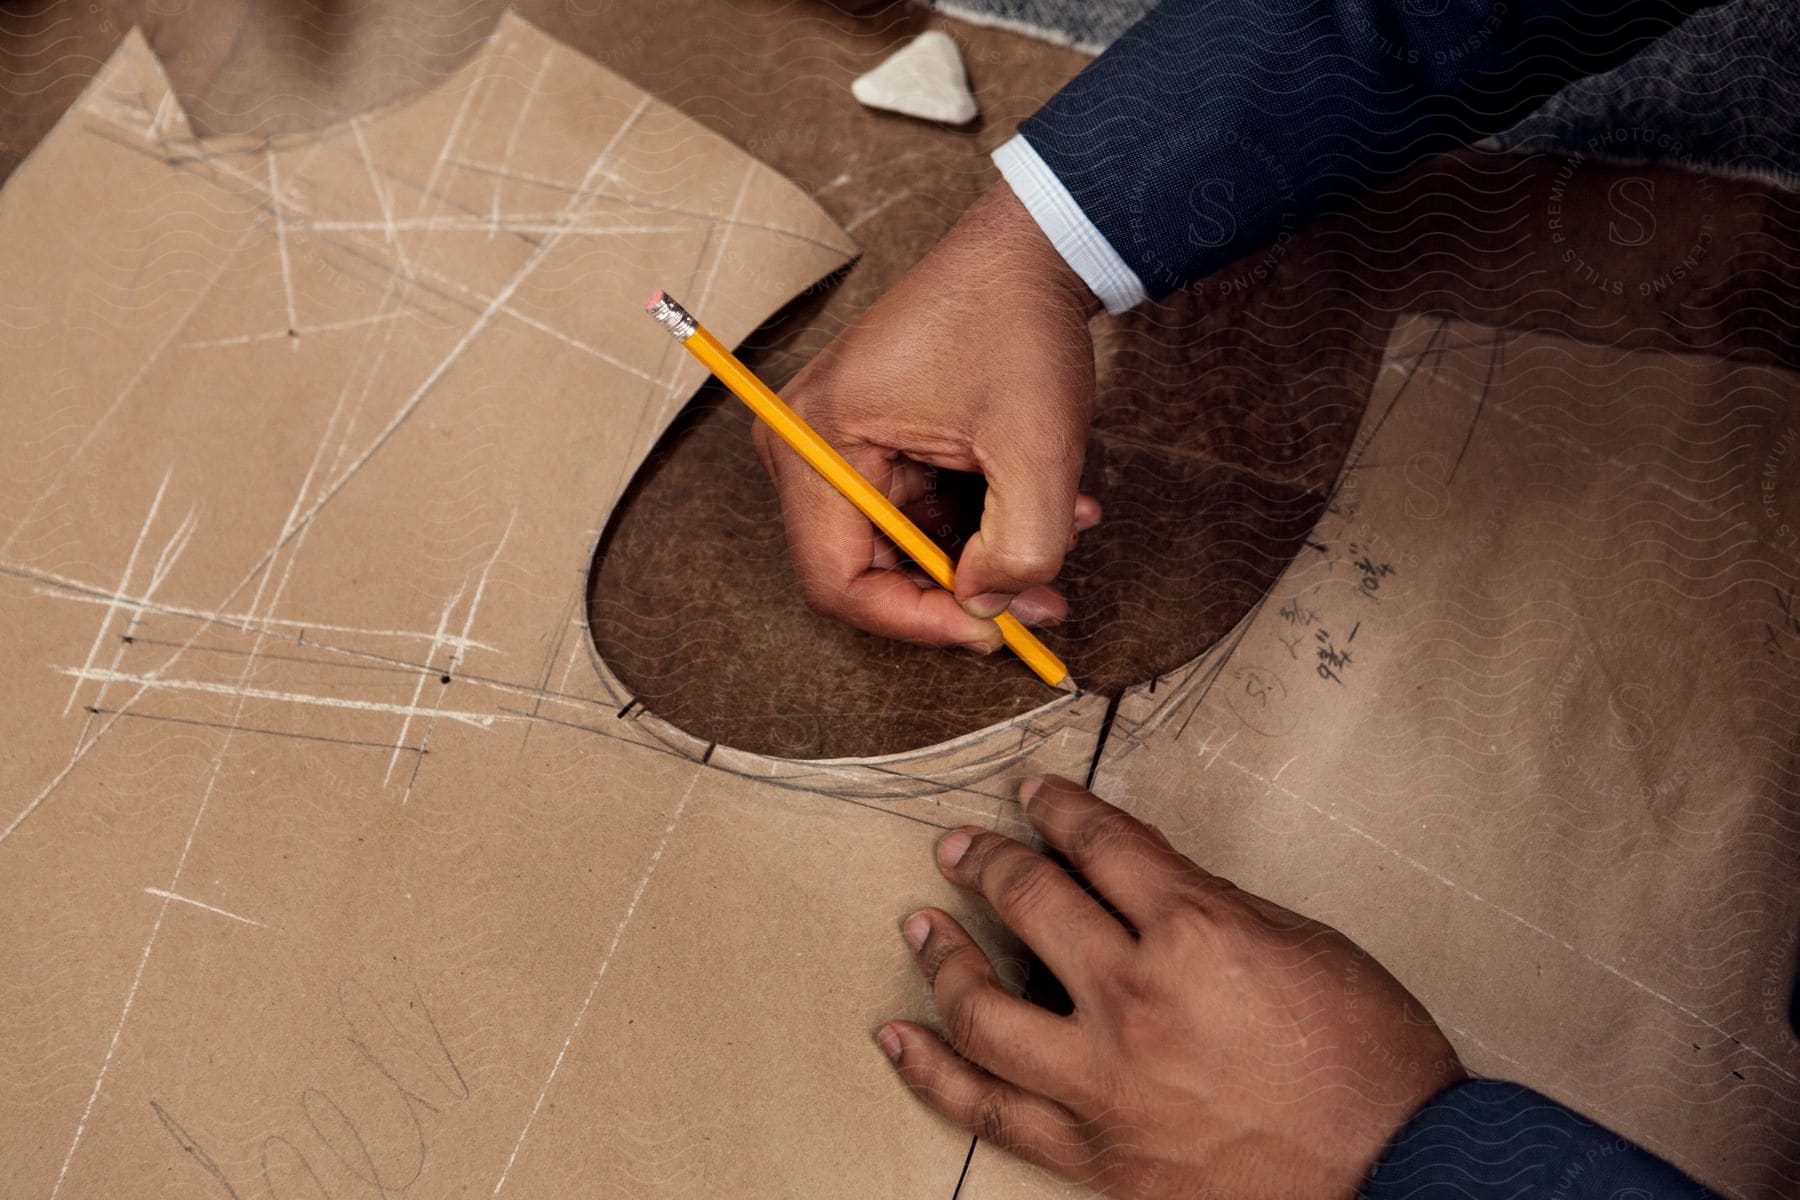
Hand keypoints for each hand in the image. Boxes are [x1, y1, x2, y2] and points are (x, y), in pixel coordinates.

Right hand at [755, 181, 1101, 650]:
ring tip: (1065, 537)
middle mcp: (808, 445)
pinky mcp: (877, 439)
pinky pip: (922, 510)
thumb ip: (1020, 549)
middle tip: (1038, 601)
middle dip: (961, 593)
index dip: (915, 621)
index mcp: (817, 442)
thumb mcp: (1036, 450)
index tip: (990, 629)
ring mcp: (840, 442)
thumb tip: (989, 605)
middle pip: (869, 568)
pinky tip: (1052, 509)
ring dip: (987, 557)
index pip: (837, 580)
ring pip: (906, 546)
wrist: (1032, 250)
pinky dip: (984, 522)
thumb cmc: (1017, 325)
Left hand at [878, 777, 1465, 1199]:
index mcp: (1194, 932)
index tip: (1033, 797)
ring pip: (984, 1007)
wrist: (1400, 1172)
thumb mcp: (1297, 940)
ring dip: (941, 955)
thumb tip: (1131, 868)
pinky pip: (989, 1109)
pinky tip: (899, 1037)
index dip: (1058, 809)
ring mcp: (1107, 1082)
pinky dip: (934, 1071)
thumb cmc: (1367, 1054)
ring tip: (920, 924)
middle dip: (986, 862)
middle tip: (959, 847)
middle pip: (1030, 903)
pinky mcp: (1096, 1152)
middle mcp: (1136, 999)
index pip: (1099, 843)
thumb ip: (1204, 900)